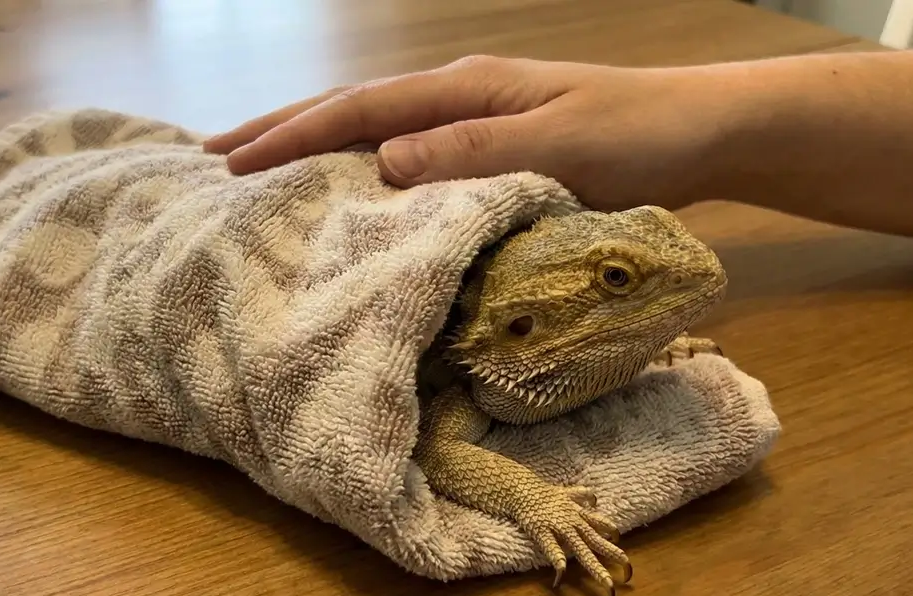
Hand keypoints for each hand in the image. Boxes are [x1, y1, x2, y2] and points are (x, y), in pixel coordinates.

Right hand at [203, 55, 733, 210]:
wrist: (701, 131)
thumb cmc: (639, 136)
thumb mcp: (560, 143)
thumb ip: (474, 152)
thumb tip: (383, 162)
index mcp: (464, 90)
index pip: (360, 110)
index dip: (292, 136)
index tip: (232, 162)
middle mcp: (457, 97)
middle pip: (351, 108)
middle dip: (280, 129)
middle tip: (211, 153)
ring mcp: (472, 118)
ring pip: (372, 129)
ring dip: (311, 144)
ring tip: (257, 165)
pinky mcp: (489, 146)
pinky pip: (405, 155)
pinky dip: (359, 166)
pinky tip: (344, 188)